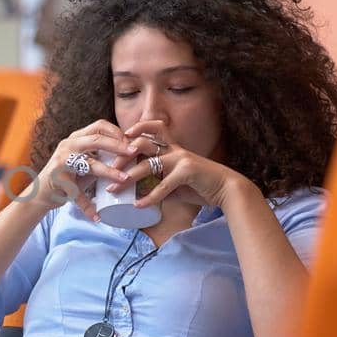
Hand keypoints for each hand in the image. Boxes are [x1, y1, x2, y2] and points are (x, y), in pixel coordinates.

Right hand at [29, 120, 137, 220]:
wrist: (40, 191)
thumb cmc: (68, 175)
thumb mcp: (84, 160)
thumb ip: (101, 156)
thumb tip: (130, 156)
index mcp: (76, 138)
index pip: (99, 126)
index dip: (118, 132)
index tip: (132, 142)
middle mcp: (68, 146)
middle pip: (97, 140)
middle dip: (118, 146)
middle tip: (135, 152)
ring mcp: (62, 161)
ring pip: (90, 164)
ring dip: (109, 172)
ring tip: (124, 179)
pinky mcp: (58, 179)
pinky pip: (76, 193)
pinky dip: (87, 205)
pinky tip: (96, 216)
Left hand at [110, 120, 247, 209]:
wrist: (227, 189)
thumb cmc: (201, 185)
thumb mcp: (177, 183)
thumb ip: (160, 184)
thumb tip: (142, 195)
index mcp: (172, 148)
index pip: (151, 130)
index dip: (134, 130)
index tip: (117, 140)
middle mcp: (174, 150)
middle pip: (142, 145)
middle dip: (122, 155)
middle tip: (108, 168)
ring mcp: (181, 159)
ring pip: (148, 164)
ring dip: (129, 176)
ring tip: (115, 187)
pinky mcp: (187, 172)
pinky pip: (163, 185)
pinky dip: (149, 197)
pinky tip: (139, 205)